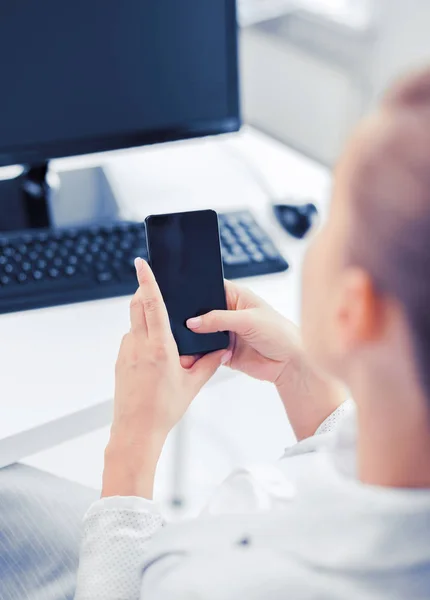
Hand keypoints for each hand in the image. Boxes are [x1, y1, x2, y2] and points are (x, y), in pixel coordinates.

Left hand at [103, 258, 230, 497]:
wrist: (136, 431)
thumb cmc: (163, 409)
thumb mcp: (193, 385)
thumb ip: (209, 363)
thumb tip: (222, 350)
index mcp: (159, 346)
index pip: (151, 304)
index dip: (147, 280)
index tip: (142, 263)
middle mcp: (138, 345)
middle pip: (136, 305)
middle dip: (144, 292)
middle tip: (155, 288)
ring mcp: (126, 352)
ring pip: (134, 323)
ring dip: (145, 319)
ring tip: (164, 338)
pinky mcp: (120, 360)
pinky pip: (131, 339)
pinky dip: (141, 337)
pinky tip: (154, 355)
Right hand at [187, 281, 345, 438]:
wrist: (290, 364)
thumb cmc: (280, 333)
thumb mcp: (248, 320)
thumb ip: (219, 319)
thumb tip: (193, 321)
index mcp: (236, 296)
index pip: (210, 288)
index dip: (196, 292)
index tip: (181, 297)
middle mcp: (228, 313)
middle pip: (201, 312)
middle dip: (192, 317)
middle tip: (180, 321)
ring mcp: (225, 332)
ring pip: (200, 333)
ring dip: (194, 337)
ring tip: (184, 339)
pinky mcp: (223, 351)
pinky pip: (205, 351)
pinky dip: (198, 353)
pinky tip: (193, 354)